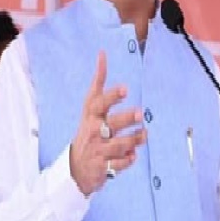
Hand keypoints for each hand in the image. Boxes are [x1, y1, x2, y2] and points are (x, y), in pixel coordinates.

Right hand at [69, 52, 144, 196]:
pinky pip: (119, 164)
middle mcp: (94, 132)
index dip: (111, 96)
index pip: (99, 104)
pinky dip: (127, 160)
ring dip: (134, 140)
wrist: (75, 167)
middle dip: (126, 119)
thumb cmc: (89, 129)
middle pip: (111, 124)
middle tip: (140, 113)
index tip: (125, 89)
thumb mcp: (90, 107)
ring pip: (119, 144)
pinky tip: (132, 156)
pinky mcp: (102, 167)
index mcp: (92, 116)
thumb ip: (98, 82)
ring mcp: (98, 150)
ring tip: (144, 134)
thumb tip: (102, 53)